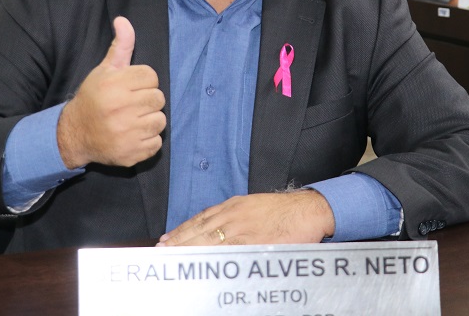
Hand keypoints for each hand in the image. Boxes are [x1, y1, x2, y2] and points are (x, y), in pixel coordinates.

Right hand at [56, 16, 165, 168]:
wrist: (74, 134)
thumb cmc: (93, 98)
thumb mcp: (104, 70)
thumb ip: (120, 47)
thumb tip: (123, 20)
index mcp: (114, 85)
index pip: (151, 77)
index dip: (143, 81)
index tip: (131, 88)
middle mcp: (121, 109)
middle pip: (158, 98)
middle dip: (148, 100)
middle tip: (132, 105)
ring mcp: (126, 133)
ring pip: (160, 121)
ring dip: (150, 120)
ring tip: (133, 120)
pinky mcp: (131, 153)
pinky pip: (156, 143)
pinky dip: (148, 140)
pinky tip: (133, 135)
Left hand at [156, 190, 335, 246]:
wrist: (307, 210)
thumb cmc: (283, 211)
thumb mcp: (253, 206)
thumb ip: (235, 216)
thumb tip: (217, 229)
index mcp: (232, 206)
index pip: (199, 219)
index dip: (182, 230)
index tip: (167, 239)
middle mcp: (232, 215)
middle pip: (198, 230)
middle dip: (178, 241)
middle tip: (161, 251)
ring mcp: (241, 228)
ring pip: (207, 240)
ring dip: (187, 249)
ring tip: (172, 258)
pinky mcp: (251, 241)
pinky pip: (226, 251)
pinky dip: (210, 257)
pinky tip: (199, 263)